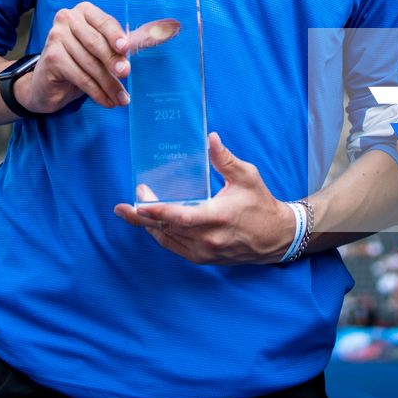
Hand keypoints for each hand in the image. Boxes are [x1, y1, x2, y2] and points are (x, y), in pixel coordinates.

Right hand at [21, 4, 179, 112]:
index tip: (126, 48)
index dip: (115, 35)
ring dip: (108, 83)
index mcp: (85, 11)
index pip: (104, 21)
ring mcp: (56, 37)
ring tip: (122, 98)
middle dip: (113, 61)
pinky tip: (106, 101)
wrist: (50, 82)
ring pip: (89, 63)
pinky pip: (78, 76)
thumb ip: (135, 39)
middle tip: (126, 74)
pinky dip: (95, 91)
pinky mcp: (51, 58)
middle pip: (96, 42)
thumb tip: (171, 28)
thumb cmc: (84, 59)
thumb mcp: (110, 48)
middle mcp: (67, 19)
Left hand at [114, 133, 296, 264]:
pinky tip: (151, 225)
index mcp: (218, 217)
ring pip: (167, 240)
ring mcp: (204, 252)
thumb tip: (210, 138)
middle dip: (142, 216)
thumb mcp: (247, 177)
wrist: (275, 237)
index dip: (156, 210)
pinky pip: (175, 247)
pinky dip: (161, 236)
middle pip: (166, 229)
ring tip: (129, 213)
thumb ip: (225, 159)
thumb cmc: (261, 204)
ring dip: (148, 226)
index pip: (180, 215)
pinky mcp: (203, 258)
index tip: (137, 201)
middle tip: (122, 207)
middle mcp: (208, 238)